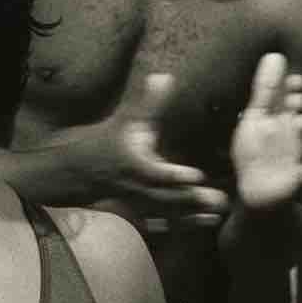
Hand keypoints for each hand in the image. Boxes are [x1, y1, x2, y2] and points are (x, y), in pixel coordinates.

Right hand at [81, 72, 230, 223]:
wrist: (80, 169)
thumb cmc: (108, 140)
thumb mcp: (126, 119)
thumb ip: (147, 102)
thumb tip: (164, 76)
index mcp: (134, 164)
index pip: (154, 172)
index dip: (173, 175)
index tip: (197, 176)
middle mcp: (136, 187)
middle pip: (166, 197)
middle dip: (192, 200)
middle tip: (220, 201)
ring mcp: (138, 204)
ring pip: (167, 214)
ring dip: (192, 216)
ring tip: (218, 215)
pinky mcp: (140, 212)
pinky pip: (162, 224)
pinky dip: (183, 226)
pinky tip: (205, 224)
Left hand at [229, 53, 301, 210]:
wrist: (256, 191)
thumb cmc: (256, 153)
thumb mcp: (255, 119)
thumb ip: (264, 90)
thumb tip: (274, 55)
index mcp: (288, 118)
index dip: (300, 87)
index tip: (291, 81)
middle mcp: (299, 133)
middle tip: (293, 98)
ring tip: (301, 121)